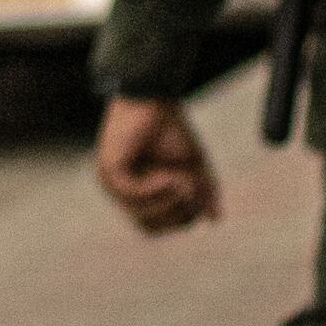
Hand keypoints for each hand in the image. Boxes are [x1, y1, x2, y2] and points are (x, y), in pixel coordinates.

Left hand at [96, 98, 220, 234]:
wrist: (154, 98)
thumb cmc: (170, 129)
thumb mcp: (194, 165)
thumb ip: (205, 192)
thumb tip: (215, 219)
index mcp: (138, 196)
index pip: (157, 227)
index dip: (183, 218)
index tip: (196, 193)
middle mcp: (121, 193)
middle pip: (150, 227)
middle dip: (178, 212)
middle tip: (191, 187)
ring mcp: (111, 182)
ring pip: (140, 214)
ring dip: (169, 199)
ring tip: (181, 177)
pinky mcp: (110, 169)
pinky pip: (133, 193)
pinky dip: (156, 188)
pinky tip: (168, 174)